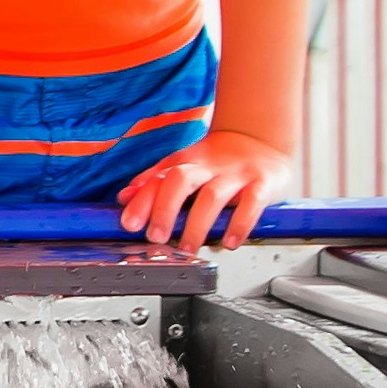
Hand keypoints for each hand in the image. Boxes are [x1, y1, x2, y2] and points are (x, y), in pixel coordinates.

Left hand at [119, 128, 294, 253]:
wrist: (261, 139)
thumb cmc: (218, 159)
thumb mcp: (183, 165)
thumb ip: (154, 181)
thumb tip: (124, 197)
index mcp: (186, 162)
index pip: (158, 179)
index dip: (141, 201)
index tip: (129, 224)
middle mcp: (208, 166)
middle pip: (181, 181)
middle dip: (164, 209)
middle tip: (156, 237)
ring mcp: (236, 174)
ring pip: (213, 196)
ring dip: (197, 225)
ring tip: (187, 248)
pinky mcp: (263, 183)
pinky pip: (252, 203)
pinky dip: (240, 224)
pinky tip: (228, 242)